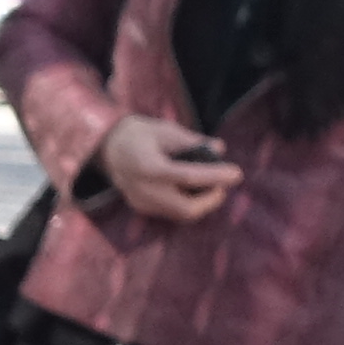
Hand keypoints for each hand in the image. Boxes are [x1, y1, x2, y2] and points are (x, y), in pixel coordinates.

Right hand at [96, 114, 241, 224]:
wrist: (106, 147)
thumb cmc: (138, 134)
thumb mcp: (166, 130)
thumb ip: (192, 141)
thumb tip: (219, 148)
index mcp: (147, 166)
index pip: (187, 177)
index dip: (215, 177)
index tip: (237, 173)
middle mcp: (142, 190)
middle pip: (186, 208)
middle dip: (211, 199)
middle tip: (223, 183)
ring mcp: (141, 202)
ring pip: (181, 214)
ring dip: (202, 203)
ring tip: (211, 185)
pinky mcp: (142, 208)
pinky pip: (172, 212)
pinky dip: (189, 203)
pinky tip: (193, 189)